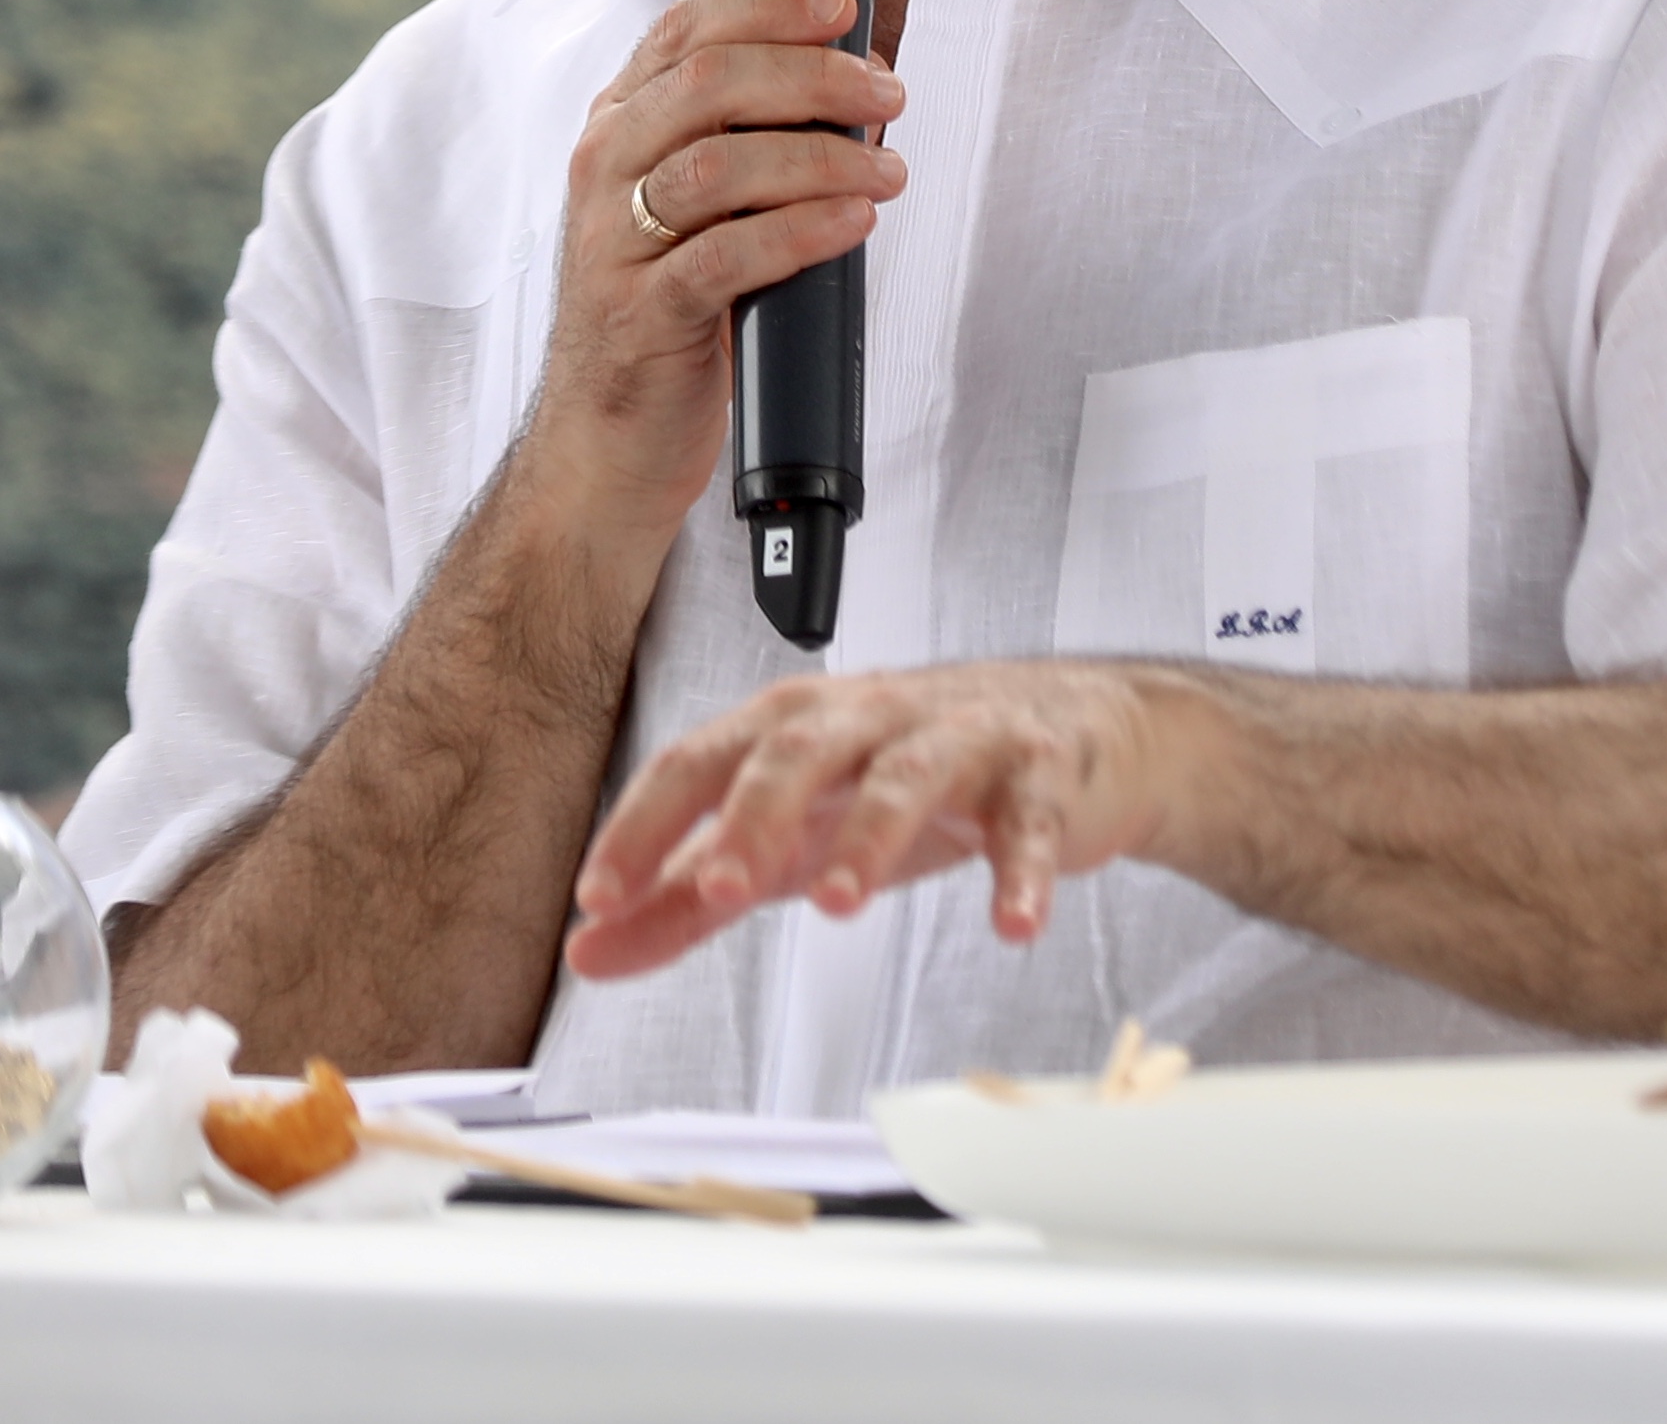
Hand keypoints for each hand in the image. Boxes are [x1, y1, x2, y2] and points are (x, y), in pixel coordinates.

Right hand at [512, 0, 904, 554]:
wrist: (605, 443)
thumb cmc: (662, 312)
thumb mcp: (690, 208)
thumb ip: (747, 139)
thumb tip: (855, 82)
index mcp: (618, 126)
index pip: (684, 29)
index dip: (768, 5)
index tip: (841, 8)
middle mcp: (604, 169)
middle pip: (710, 84)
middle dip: (813, 77)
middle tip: (885, 94)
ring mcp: (615, 243)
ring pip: (719, 165)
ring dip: (820, 157)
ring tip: (886, 169)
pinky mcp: (642, 314)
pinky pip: (727, 257)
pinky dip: (801, 230)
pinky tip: (852, 221)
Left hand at [562, 659, 1197, 979]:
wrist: (1078, 730)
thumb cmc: (917, 776)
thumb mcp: (794, 835)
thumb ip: (689, 894)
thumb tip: (588, 948)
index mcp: (795, 727)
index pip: (701, 760)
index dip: (646, 822)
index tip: (599, 894)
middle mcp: (869, 719)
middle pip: (799, 750)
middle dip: (752, 816)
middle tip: (715, 889)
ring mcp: (959, 738)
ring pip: (907, 774)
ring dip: (869, 836)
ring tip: (835, 904)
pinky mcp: (1041, 775)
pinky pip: (1030, 820)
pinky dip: (1021, 870)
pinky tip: (1013, 924)